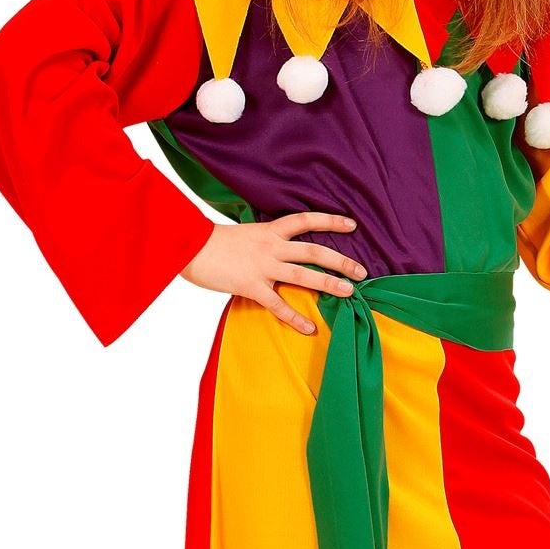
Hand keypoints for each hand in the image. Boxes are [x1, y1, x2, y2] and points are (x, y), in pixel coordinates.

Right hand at [179, 212, 367, 335]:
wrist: (188, 246)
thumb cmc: (212, 241)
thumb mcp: (245, 234)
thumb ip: (266, 241)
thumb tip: (281, 249)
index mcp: (270, 231)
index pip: (307, 220)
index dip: (331, 221)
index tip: (352, 226)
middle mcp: (272, 247)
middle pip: (315, 251)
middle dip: (341, 261)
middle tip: (362, 271)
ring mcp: (263, 266)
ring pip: (305, 275)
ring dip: (330, 283)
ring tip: (350, 292)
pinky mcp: (251, 286)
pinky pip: (278, 305)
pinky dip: (295, 318)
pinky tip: (310, 328)